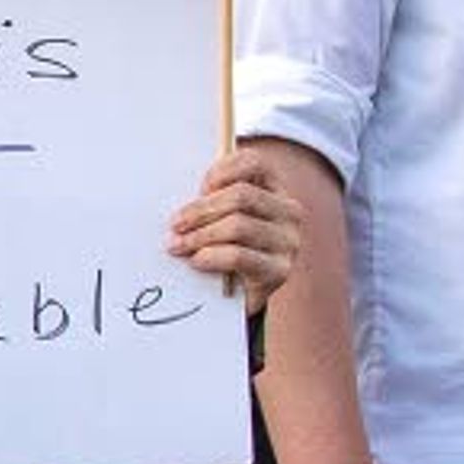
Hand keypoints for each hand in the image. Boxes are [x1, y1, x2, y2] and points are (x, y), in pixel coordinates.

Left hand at [172, 150, 301, 310]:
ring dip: (200, 235)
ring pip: (238, 225)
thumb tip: (180, 192)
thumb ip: (210, 201)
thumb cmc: (220, 252)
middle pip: (241, 196)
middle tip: (175, 225)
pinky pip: (239, 256)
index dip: (222, 171)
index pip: (255, 163)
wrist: (234, 300)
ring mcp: (288, 242)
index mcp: (274, 191)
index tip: (198, 189)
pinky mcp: (279, 271)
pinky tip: (196, 261)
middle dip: (200, 210)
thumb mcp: (216, 220)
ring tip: (178, 246)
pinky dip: (211, 256)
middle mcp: (289, 212)